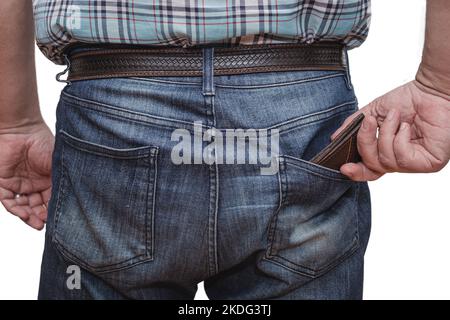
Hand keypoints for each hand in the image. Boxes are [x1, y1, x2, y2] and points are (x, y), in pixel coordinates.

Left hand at [0, 122, 53, 229]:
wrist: (21, 129)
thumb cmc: (43, 143)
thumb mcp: (57, 165)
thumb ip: (62, 181)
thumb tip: (75, 199)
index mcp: (48, 181)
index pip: (50, 201)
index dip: (53, 211)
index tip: (58, 219)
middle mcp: (33, 185)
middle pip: (36, 207)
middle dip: (39, 217)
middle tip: (43, 224)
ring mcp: (18, 184)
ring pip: (22, 206)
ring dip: (27, 216)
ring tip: (34, 222)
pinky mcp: (2, 181)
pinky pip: (7, 199)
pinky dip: (14, 208)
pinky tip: (22, 213)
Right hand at [332, 81, 449, 180]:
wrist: (431, 90)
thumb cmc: (408, 99)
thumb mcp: (373, 112)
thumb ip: (354, 126)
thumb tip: (335, 138)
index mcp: (388, 151)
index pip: (370, 170)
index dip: (356, 171)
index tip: (343, 167)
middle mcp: (401, 160)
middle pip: (373, 167)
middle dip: (366, 144)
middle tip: (369, 123)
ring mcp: (416, 163)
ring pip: (386, 162)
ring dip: (385, 135)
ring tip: (395, 117)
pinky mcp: (430, 163)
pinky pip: (402, 160)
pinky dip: (399, 139)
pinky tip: (406, 127)